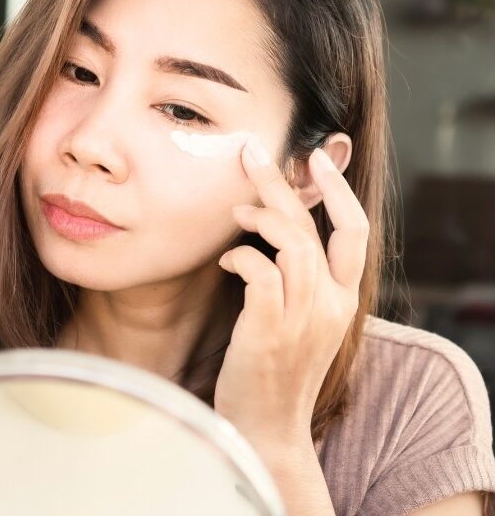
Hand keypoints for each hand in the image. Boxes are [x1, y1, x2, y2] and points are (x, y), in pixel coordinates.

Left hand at [213, 135, 368, 450]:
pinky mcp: (270, 329)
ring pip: (292, 243)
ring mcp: (302, 318)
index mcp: (342, 300)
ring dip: (260, 218)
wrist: (267, 428)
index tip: (315, 159)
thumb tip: (271, 232)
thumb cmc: (274, 370)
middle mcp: (330, 305)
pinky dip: (241, 257)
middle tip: (252, 155)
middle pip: (315, 227)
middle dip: (283, 184)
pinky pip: (260, 272)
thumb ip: (295, 281)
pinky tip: (226, 261)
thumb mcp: (299, 322)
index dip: (339, 191)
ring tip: (236, 213)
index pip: (356, 232)